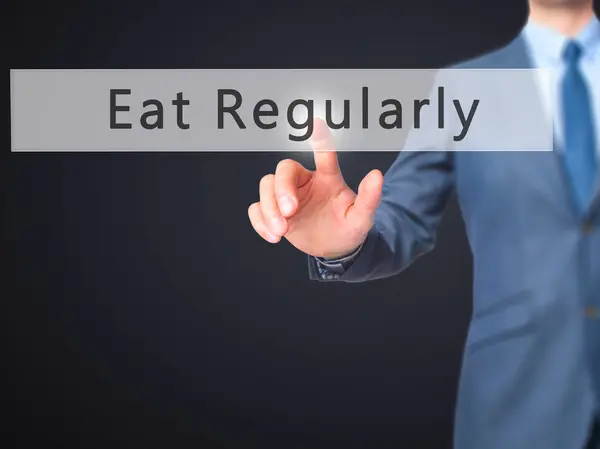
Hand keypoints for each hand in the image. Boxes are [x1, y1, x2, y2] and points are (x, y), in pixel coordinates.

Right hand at [248, 118, 382, 258]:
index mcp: (327, 178)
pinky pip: (256, 208)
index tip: (317, 123)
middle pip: (284, 170)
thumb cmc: (348, 228)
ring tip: (281, 232)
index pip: (324, 154)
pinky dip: (260, 221)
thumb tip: (377, 176)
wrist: (335, 250)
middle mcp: (304, 182)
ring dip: (269, 209)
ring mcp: (286, 196)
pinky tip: (274, 237)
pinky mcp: (274, 212)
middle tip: (290, 213)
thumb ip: (369, 198)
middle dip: (282, 190)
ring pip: (266, 186)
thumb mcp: (362, 217)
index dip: (320, 139)